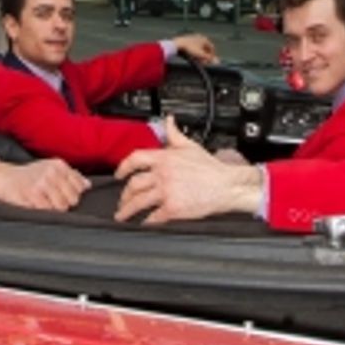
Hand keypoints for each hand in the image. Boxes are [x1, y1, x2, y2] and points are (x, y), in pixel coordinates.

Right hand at [0, 156, 88, 212]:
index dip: (74, 195)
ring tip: (45, 203)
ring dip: (55, 209)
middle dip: (65, 203)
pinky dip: (44, 211)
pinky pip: (48, 210)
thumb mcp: (51, 169)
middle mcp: (52, 171)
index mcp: (59, 165)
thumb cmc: (30, 175)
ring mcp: (42, 182)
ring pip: (62, 206)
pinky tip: (37, 205)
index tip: (64, 195)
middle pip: (73, 198)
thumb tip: (88, 185)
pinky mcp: (33, 194)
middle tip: (52, 200)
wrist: (5, 178)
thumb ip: (71, 176)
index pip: (80, 186)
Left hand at [114, 116, 262, 223]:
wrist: (226, 185)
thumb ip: (174, 133)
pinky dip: (147, 221)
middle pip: (133, 184)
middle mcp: (162, 174)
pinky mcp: (173, 208)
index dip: (122, 167)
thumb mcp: (190, 146)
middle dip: (124, 194)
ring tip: (122, 216)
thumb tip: (168, 121)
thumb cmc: (210, 168)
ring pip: (138, 202)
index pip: (135, 159)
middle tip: (121, 200)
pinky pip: (153, 217)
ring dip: (127, 210)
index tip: (118, 174)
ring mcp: (166, 192)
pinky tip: (144, 223)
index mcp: (164, 158)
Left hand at [173, 32, 218, 64]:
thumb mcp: (201, 55)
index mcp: (205, 39)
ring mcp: (194, 38)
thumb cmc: (190, 48)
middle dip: (205, 56)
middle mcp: (200, 37)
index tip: (210, 61)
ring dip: (200, 54)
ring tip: (198, 60)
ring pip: (199, 48)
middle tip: (204, 62)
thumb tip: (217, 62)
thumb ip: (209, 58)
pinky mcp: (188, 40)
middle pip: (206, 48)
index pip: (212, 48)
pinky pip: (194, 47)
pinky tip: (192, 56)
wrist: (178, 44)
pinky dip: (195, 52)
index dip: (212, 55)